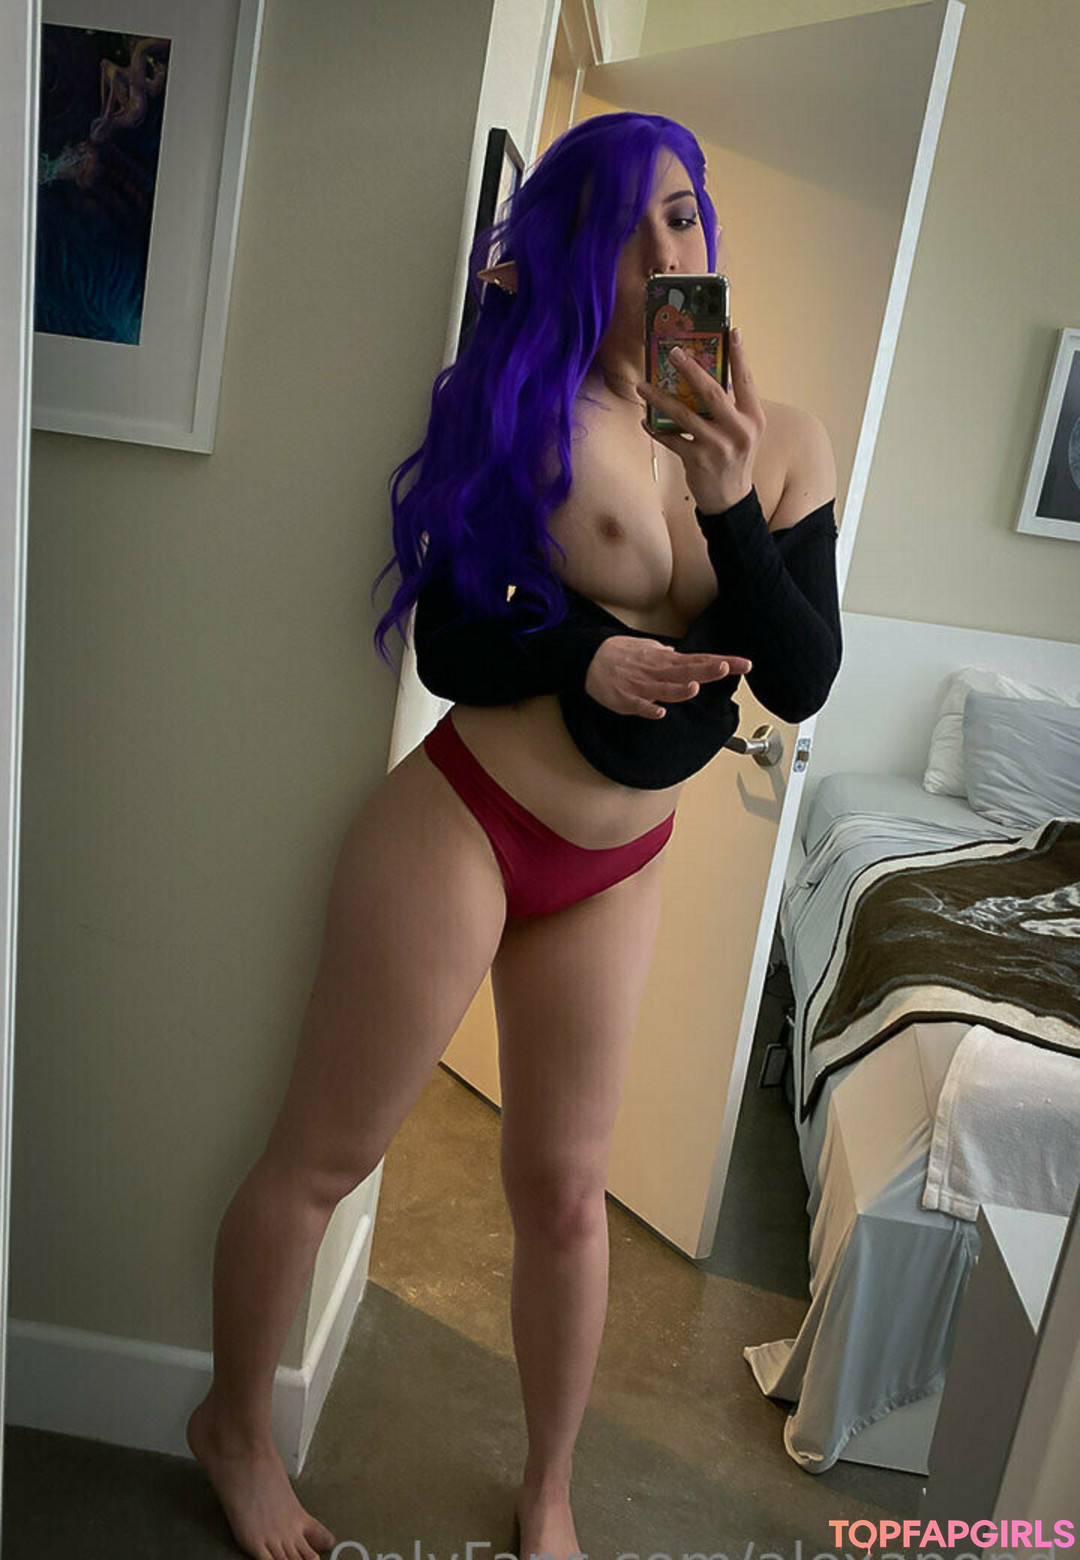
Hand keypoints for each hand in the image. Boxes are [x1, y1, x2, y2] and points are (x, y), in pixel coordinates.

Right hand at [585, 635, 751, 718]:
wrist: (586, 658)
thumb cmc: (619, 653)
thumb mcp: (646, 648)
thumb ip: (666, 653)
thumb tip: (680, 653)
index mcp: (665, 660)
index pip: (699, 660)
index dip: (722, 663)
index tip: (744, 665)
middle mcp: (657, 672)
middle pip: (686, 672)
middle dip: (707, 671)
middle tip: (725, 668)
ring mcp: (641, 686)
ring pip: (662, 689)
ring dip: (678, 690)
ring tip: (694, 688)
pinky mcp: (625, 699)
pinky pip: (639, 706)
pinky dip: (649, 709)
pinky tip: (659, 712)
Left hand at [636, 329, 765, 513]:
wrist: (730, 499)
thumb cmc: (734, 459)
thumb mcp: (742, 432)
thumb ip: (730, 408)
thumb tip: (704, 377)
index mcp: (753, 419)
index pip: (746, 380)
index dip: (739, 355)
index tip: (731, 331)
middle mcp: (739, 431)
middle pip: (712, 393)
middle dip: (690, 369)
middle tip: (672, 352)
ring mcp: (718, 447)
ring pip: (684, 415)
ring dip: (660, 398)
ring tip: (643, 385)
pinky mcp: (698, 461)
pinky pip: (671, 439)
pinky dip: (656, 429)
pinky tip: (645, 419)